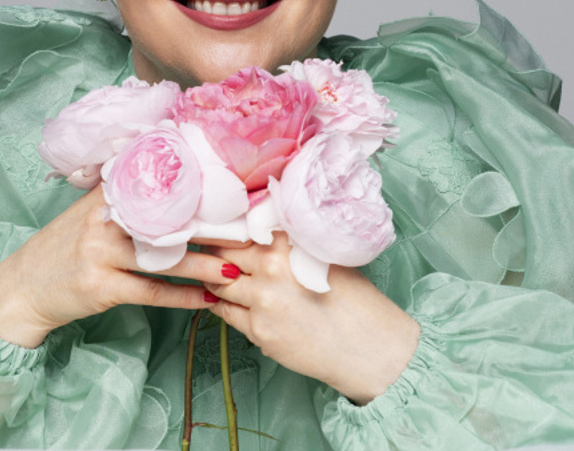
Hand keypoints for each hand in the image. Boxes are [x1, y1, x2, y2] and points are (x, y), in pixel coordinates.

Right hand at [0, 187, 238, 347]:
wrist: (22, 289)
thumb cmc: (63, 249)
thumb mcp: (87, 213)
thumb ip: (122, 195)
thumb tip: (170, 177)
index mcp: (104, 195)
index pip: (158, 186)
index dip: (197, 190)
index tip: (232, 193)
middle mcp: (102, 219)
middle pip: (168, 221)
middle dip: (210, 229)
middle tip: (246, 233)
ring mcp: (100, 253)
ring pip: (164, 259)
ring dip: (204, 266)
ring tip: (236, 270)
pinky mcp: (100, 287)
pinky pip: (150, 292)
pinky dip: (181, 297)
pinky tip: (205, 300)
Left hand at [205, 233, 418, 403]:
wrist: (368, 347)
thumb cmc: (354, 300)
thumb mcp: (324, 257)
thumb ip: (290, 243)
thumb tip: (260, 230)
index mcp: (289, 243)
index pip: (241, 227)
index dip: (226, 227)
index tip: (215, 226)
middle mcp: (271, 268)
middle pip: (223, 252)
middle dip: (213, 251)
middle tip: (205, 249)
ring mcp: (261, 301)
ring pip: (218, 282)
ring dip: (215, 278)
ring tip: (214, 274)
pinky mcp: (258, 331)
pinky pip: (225, 312)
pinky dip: (222, 303)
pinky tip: (226, 299)